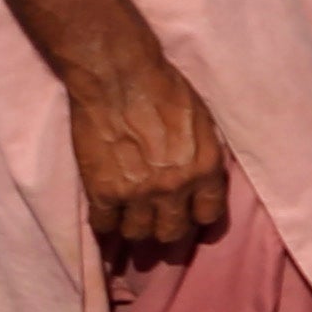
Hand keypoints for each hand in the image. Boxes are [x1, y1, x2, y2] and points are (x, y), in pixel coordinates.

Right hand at [66, 42, 233, 261]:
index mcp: (205, 168)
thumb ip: (203, 156)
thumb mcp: (202, 122)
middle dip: (167, 230)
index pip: (209, 216)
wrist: (119, 76)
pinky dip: (105, 225)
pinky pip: (104, 227)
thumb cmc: (164, 88)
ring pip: (138, 235)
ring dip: (136, 229)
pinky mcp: (102, 192)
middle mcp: (175, 188)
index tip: (190, 217)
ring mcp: (137, 194)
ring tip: (132, 218)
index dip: (199, 219)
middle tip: (158, 224)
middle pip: (172, 233)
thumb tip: (202, 182)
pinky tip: (107, 215)